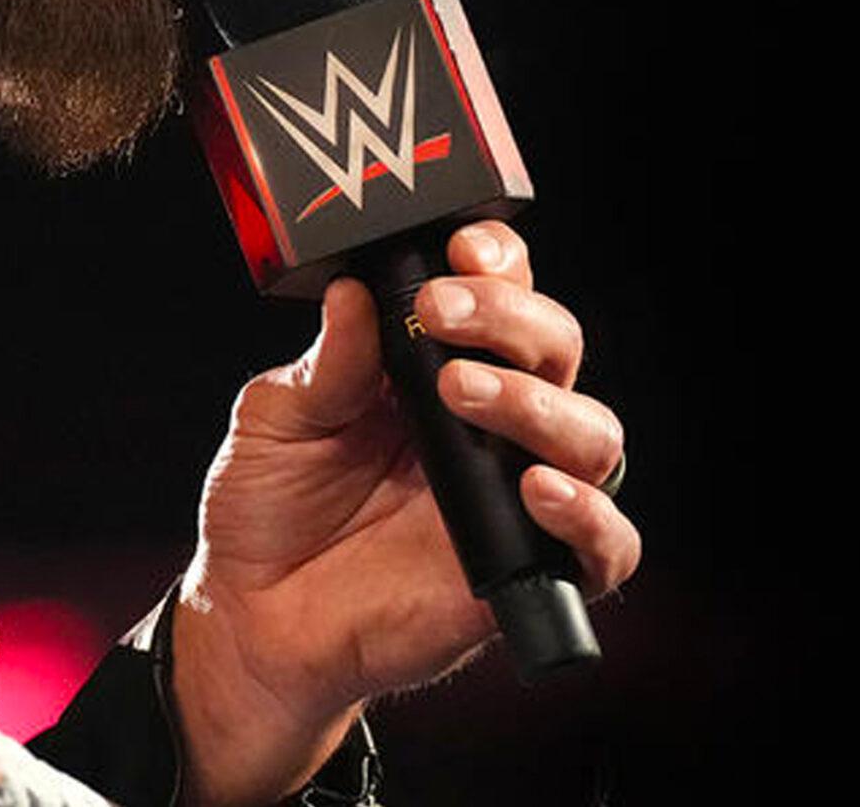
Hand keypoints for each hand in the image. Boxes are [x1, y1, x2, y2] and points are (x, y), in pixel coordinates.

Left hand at [171, 221, 640, 805]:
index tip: (460, 248)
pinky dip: (591, 516)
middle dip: (511, 318)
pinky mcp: (528, 570)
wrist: (252, 611)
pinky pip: (606, 547)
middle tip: (441, 316)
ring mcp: (516, 495)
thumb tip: (355, 291)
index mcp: (435, 366)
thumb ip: (327, 363)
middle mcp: (492, 422)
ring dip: (538, 403)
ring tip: (463, 393)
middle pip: (556, 349)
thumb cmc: (270, 505)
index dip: (498, 263)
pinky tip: (536, 489)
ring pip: (592, 435)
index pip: (501, 295)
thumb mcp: (277, 418)